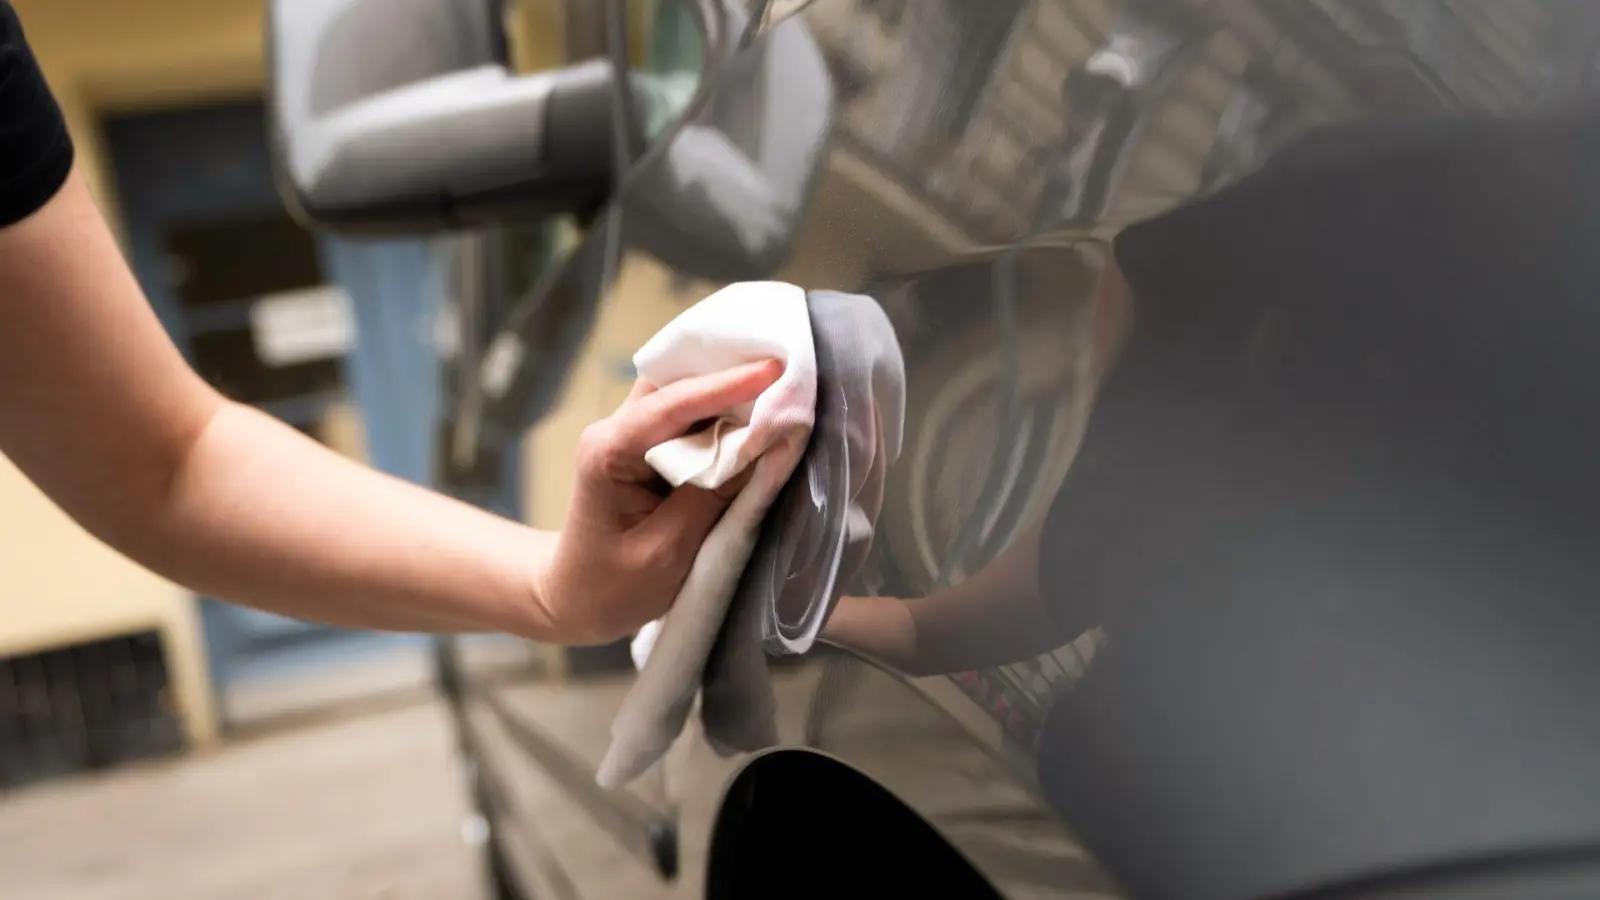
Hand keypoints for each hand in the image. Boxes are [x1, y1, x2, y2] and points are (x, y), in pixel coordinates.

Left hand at [536, 359, 783, 643]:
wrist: (576, 597)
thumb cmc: (614, 586)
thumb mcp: (668, 552)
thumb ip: (716, 495)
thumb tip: (766, 447)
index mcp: (608, 452)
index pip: (672, 405)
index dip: (727, 385)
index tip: (775, 370)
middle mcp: (614, 428)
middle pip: (677, 381)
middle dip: (730, 369)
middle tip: (789, 367)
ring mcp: (629, 431)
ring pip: (684, 390)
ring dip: (729, 386)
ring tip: (781, 382)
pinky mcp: (646, 442)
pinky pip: (688, 412)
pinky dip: (723, 408)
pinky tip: (756, 409)